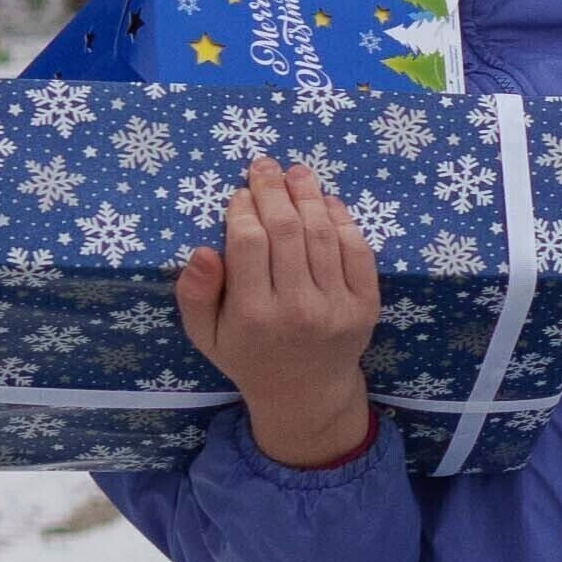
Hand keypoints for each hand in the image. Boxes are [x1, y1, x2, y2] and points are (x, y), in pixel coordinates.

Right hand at [174, 157, 385, 470]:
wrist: (306, 395)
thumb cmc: (248, 356)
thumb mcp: (206, 334)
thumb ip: (195, 294)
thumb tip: (202, 250)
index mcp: (252, 316)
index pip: (248, 244)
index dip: (244, 210)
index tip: (240, 194)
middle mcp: (297, 310)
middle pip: (287, 231)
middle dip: (273, 190)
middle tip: (265, 166)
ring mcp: (336, 307)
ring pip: (322, 234)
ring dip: (308, 195)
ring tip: (295, 172)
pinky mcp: (366, 305)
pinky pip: (357, 250)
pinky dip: (342, 219)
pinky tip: (326, 201)